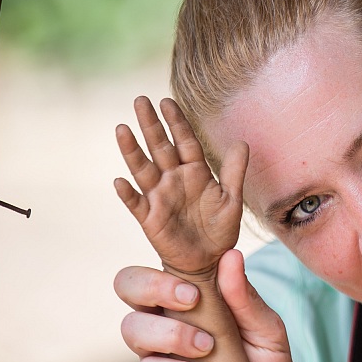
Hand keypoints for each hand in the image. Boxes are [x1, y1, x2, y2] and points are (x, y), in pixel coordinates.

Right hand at [114, 96, 246, 279]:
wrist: (208, 260)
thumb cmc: (219, 228)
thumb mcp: (231, 199)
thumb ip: (235, 172)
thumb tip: (242, 142)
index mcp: (195, 172)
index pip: (185, 142)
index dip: (177, 123)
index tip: (167, 101)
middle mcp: (174, 179)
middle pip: (160, 148)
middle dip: (151, 125)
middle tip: (140, 100)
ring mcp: (159, 196)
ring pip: (143, 169)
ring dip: (132, 151)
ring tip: (122, 129)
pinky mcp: (150, 217)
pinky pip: (136, 203)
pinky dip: (127, 193)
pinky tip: (119, 181)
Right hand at [115, 250, 294, 361]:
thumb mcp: (268, 335)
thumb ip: (246, 300)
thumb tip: (232, 256)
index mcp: (190, 299)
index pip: (159, 266)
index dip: (165, 266)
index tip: (196, 288)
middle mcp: (165, 321)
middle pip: (128, 286)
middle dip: (151, 286)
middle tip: (190, 301)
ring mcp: (155, 355)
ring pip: (131, 328)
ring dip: (170, 333)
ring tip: (209, 348)